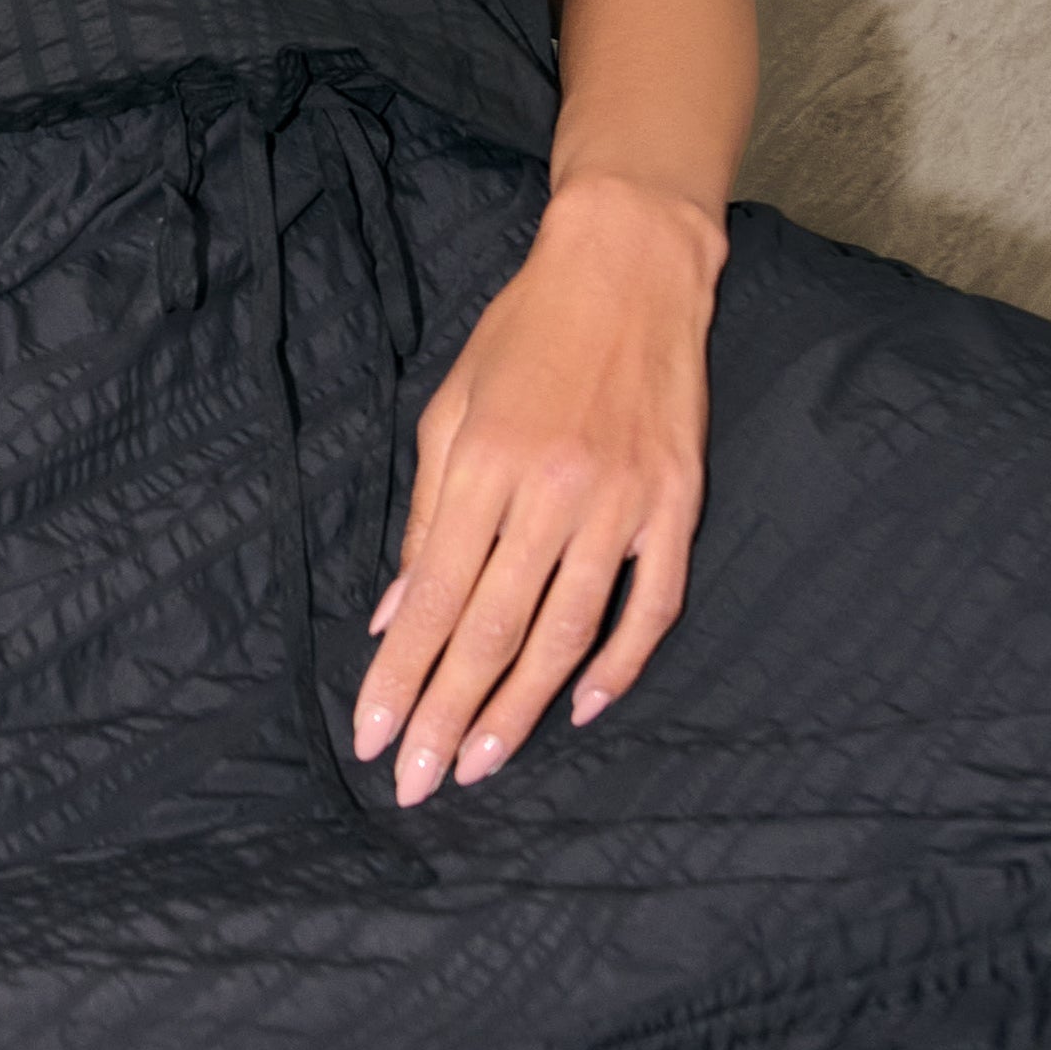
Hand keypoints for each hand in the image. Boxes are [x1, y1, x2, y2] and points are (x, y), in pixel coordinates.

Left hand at [349, 174, 720, 802]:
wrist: (629, 267)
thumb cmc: (523, 336)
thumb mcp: (449, 410)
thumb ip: (425, 517)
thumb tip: (395, 614)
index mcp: (483, 466)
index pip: (434, 598)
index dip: (401, 675)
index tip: (373, 737)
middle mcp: (551, 492)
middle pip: (493, 630)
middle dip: (448, 714)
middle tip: (416, 783)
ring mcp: (622, 502)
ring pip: (567, 632)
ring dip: (521, 709)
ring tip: (481, 764)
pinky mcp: (677, 504)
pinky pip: (652, 603)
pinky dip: (622, 663)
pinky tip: (584, 709)